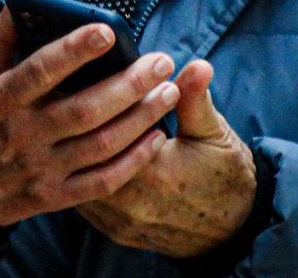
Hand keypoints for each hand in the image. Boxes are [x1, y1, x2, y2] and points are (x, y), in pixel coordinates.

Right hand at [0, 5, 178, 226]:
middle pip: (84, 109)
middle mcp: (24, 135)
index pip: (41, 70)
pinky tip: (156, 137)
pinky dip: (133, 161)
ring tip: (169, 92)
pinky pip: (102, 181)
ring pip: (101, 144)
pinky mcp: (55, 197)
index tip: (107, 30)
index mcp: (3, 100)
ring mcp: (41, 169)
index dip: (74, 50)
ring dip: (140, 117)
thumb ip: (0, 37)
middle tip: (161, 62)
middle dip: (129, 84)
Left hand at [77, 60, 257, 257]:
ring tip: (65, 119)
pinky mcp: (115, 231)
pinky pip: (84, 202)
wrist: (233, 229)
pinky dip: (79, 175)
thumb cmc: (223, 175)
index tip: (88, 79)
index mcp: (156, 176)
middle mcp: (132, 203)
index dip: (97, 105)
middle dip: (78, 127)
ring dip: (72, 152)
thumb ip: (196, 100)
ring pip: (79, 181)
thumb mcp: (213, 132)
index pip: (108, 133)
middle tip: (68, 95)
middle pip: (85, 157)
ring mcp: (120, 221)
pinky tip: (74, 151)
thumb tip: (197, 67)